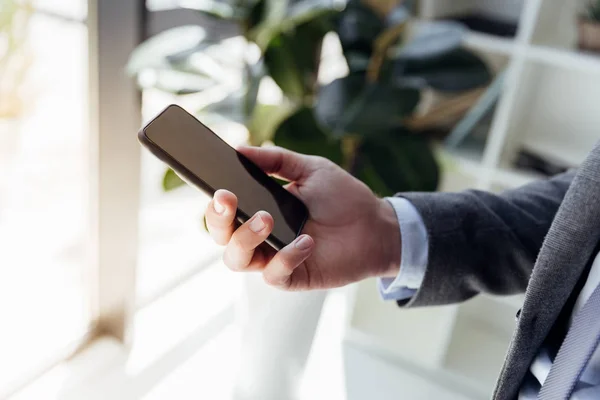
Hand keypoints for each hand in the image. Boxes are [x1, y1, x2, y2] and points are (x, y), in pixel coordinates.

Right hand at [205, 146, 400, 290]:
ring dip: (246, 238)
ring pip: (237, 259)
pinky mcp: (294, 277)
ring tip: (267, 219)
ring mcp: (275, 258)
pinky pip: (274, 275)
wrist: (376, 224)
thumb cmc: (342, 197)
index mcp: (259, 210)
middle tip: (228, 198)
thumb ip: (277, 160)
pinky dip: (285, 258)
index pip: (225, 211)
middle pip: (222, 237)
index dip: (214, 203)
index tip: (216, 186)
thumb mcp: (310, 169)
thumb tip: (240, 149)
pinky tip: (305, 241)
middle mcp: (260, 237)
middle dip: (219, 220)